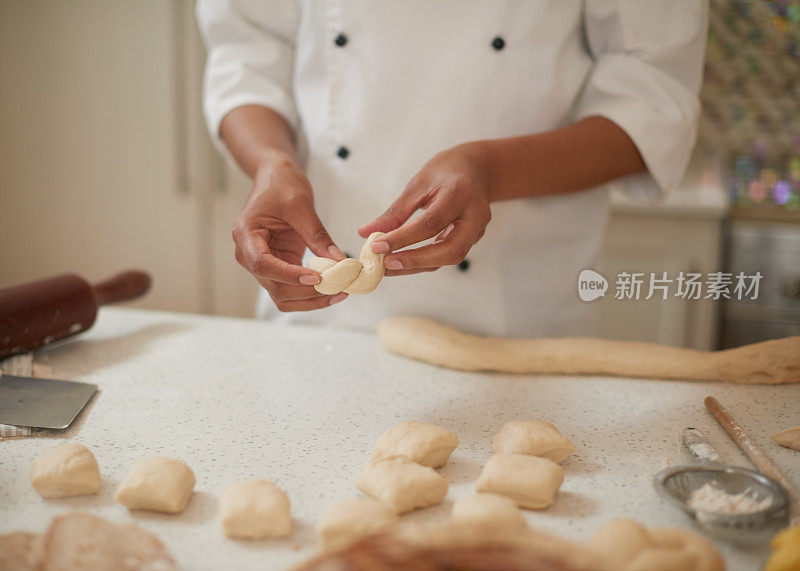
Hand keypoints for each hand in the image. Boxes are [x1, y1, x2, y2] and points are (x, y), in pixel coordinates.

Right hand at [232, 151, 346, 310]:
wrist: (275, 178)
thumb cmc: (281, 184)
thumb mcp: (300, 204)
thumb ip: (317, 235)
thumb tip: (338, 262)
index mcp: (246, 235)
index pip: (263, 265)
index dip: (289, 276)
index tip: (317, 278)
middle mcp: (249, 254)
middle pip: (274, 287)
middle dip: (307, 292)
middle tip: (340, 288)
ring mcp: (263, 263)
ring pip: (283, 295)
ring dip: (310, 300)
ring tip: (340, 293)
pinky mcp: (279, 266)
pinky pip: (293, 288)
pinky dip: (311, 294)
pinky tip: (333, 290)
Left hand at [358, 143, 492, 274]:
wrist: (477, 169)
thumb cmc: (445, 172)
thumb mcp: (418, 184)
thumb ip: (395, 211)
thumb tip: (365, 233)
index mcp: (460, 194)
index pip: (431, 223)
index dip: (403, 238)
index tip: (376, 246)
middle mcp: (475, 215)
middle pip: (450, 250)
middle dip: (416, 261)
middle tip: (385, 264)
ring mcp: (477, 230)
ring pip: (450, 258)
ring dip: (417, 266)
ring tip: (387, 266)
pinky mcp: (472, 239)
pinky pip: (447, 255)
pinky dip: (424, 261)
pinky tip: (401, 261)